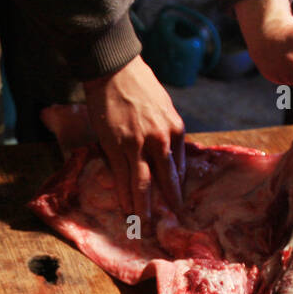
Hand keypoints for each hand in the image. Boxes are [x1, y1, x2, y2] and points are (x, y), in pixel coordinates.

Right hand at [83, 55, 185, 217]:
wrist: (114, 69)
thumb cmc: (139, 83)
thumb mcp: (163, 106)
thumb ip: (165, 130)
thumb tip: (164, 152)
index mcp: (175, 128)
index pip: (178, 166)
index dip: (177, 187)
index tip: (177, 202)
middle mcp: (160, 139)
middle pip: (165, 179)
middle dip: (168, 203)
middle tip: (170, 221)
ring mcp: (137, 144)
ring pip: (143, 183)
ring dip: (144, 206)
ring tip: (146, 224)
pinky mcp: (116, 146)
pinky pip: (122, 176)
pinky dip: (124, 194)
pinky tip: (126, 208)